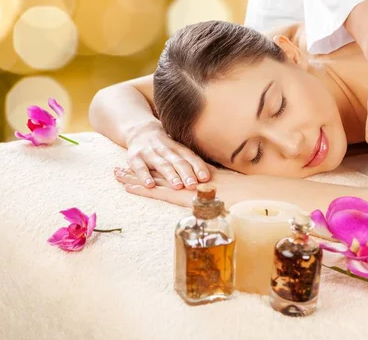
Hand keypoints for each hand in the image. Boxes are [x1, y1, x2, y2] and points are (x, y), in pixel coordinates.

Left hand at [114, 166, 250, 207]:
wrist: (251, 195)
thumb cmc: (246, 198)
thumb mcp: (232, 197)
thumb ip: (221, 196)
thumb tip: (223, 199)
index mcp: (198, 179)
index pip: (172, 173)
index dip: (155, 171)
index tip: (140, 168)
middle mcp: (189, 181)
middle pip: (159, 174)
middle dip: (138, 172)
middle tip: (118, 169)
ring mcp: (186, 187)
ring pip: (156, 180)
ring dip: (135, 178)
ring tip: (116, 174)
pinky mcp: (184, 196)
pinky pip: (161, 192)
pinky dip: (145, 189)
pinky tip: (129, 188)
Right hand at [126, 123, 210, 189]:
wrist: (138, 130)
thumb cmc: (163, 145)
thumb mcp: (176, 149)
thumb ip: (190, 160)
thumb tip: (212, 175)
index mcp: (177, 147)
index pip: (190, 156)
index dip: (198, 166)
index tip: (205, 178)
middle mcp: (164, 149)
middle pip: (177, 161)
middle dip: (186, 173)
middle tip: (193, 185)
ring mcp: (149, 153)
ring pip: (161, 164)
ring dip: (170, 175)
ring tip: (177, 186)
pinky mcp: (134, 158)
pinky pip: (140, 167)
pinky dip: (144, 176)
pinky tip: (149, 185)